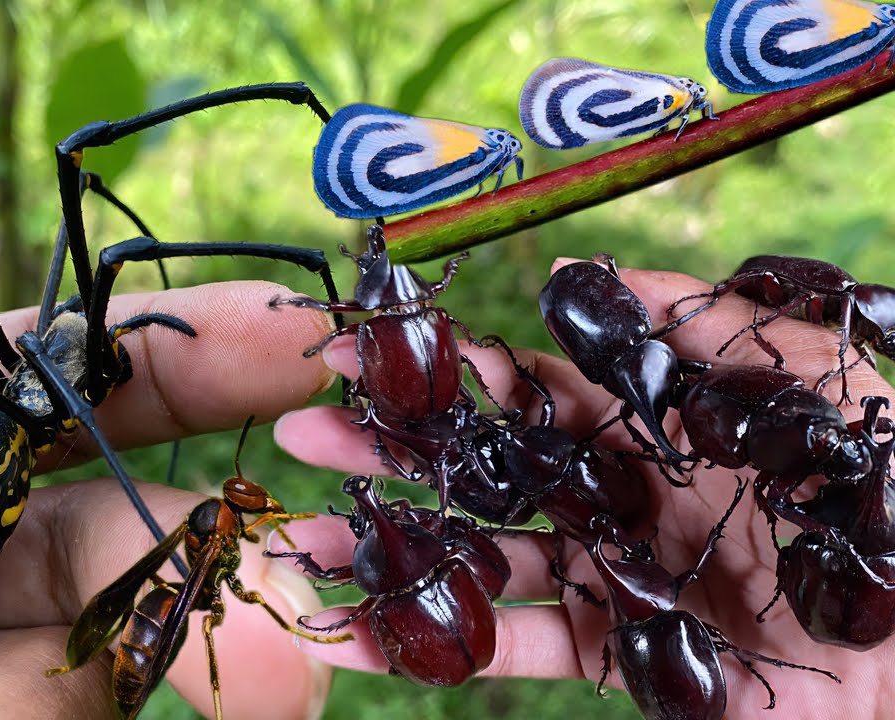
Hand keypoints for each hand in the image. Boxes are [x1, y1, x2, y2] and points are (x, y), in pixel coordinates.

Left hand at [0, 101, 336, 718]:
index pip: (50, 385)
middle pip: (95, 528)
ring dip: (198, 648)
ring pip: (83, 658)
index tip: (303, 339)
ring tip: (294, 666)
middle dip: (219, 518)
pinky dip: (116, 711)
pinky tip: (229, 687)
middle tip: (333, 516)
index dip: (179, 357)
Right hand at [273, 258, 894, 717]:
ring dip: (386, 548)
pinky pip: (513, 652)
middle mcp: (626, 498)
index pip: (533, 390)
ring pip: (479, 560)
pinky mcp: (624, 661)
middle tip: (302, 431)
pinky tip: (350, 631)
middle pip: (485, 470)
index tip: (368, 353)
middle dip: (390, 451)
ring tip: (298, 536)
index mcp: (664, 429)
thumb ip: (715, 324)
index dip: (447, 372)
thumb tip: (584, 274)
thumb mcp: (823, 391)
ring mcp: (618, 581)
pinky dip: (427, 647)